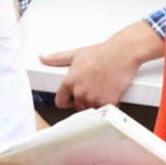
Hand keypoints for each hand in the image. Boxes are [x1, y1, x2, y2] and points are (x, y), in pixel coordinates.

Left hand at [44, 21, 163, 110]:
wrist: (122, 53)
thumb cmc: (102, 53)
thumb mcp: (76, 54)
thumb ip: (58, 58)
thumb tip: (43, 57)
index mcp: (69, 82)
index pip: (60, 102)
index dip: (68, 100)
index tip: (75, 97)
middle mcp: (79, 92)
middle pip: (77, 108)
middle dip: (85, 102)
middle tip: (95, 90)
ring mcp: (93, 98)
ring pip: (92, 111)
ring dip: (97, 105)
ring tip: (103, 91)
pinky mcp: (107, 102)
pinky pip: (106, 112)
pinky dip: (110, 106)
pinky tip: (112, 96)